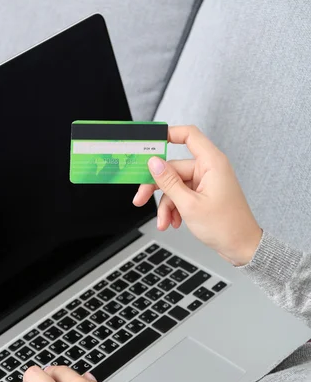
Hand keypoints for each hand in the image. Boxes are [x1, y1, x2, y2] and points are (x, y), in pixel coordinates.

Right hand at [133, 125, 261, 265]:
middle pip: (173, 167)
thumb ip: (169, 182)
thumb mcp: (189, 205)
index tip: (150, 143)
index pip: (189, 135)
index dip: (169, 134)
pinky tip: (173, 222)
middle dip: (157, 187)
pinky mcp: (203, 195)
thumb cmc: (226, 226)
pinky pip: (181, 195)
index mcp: (211, 163)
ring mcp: (206, 182)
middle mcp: (209, 169)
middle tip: (141, 198)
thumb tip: (154, 163)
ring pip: (174, 186)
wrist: (241, 247)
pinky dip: (174, 209)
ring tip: (164, 221)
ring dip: (166, 205)